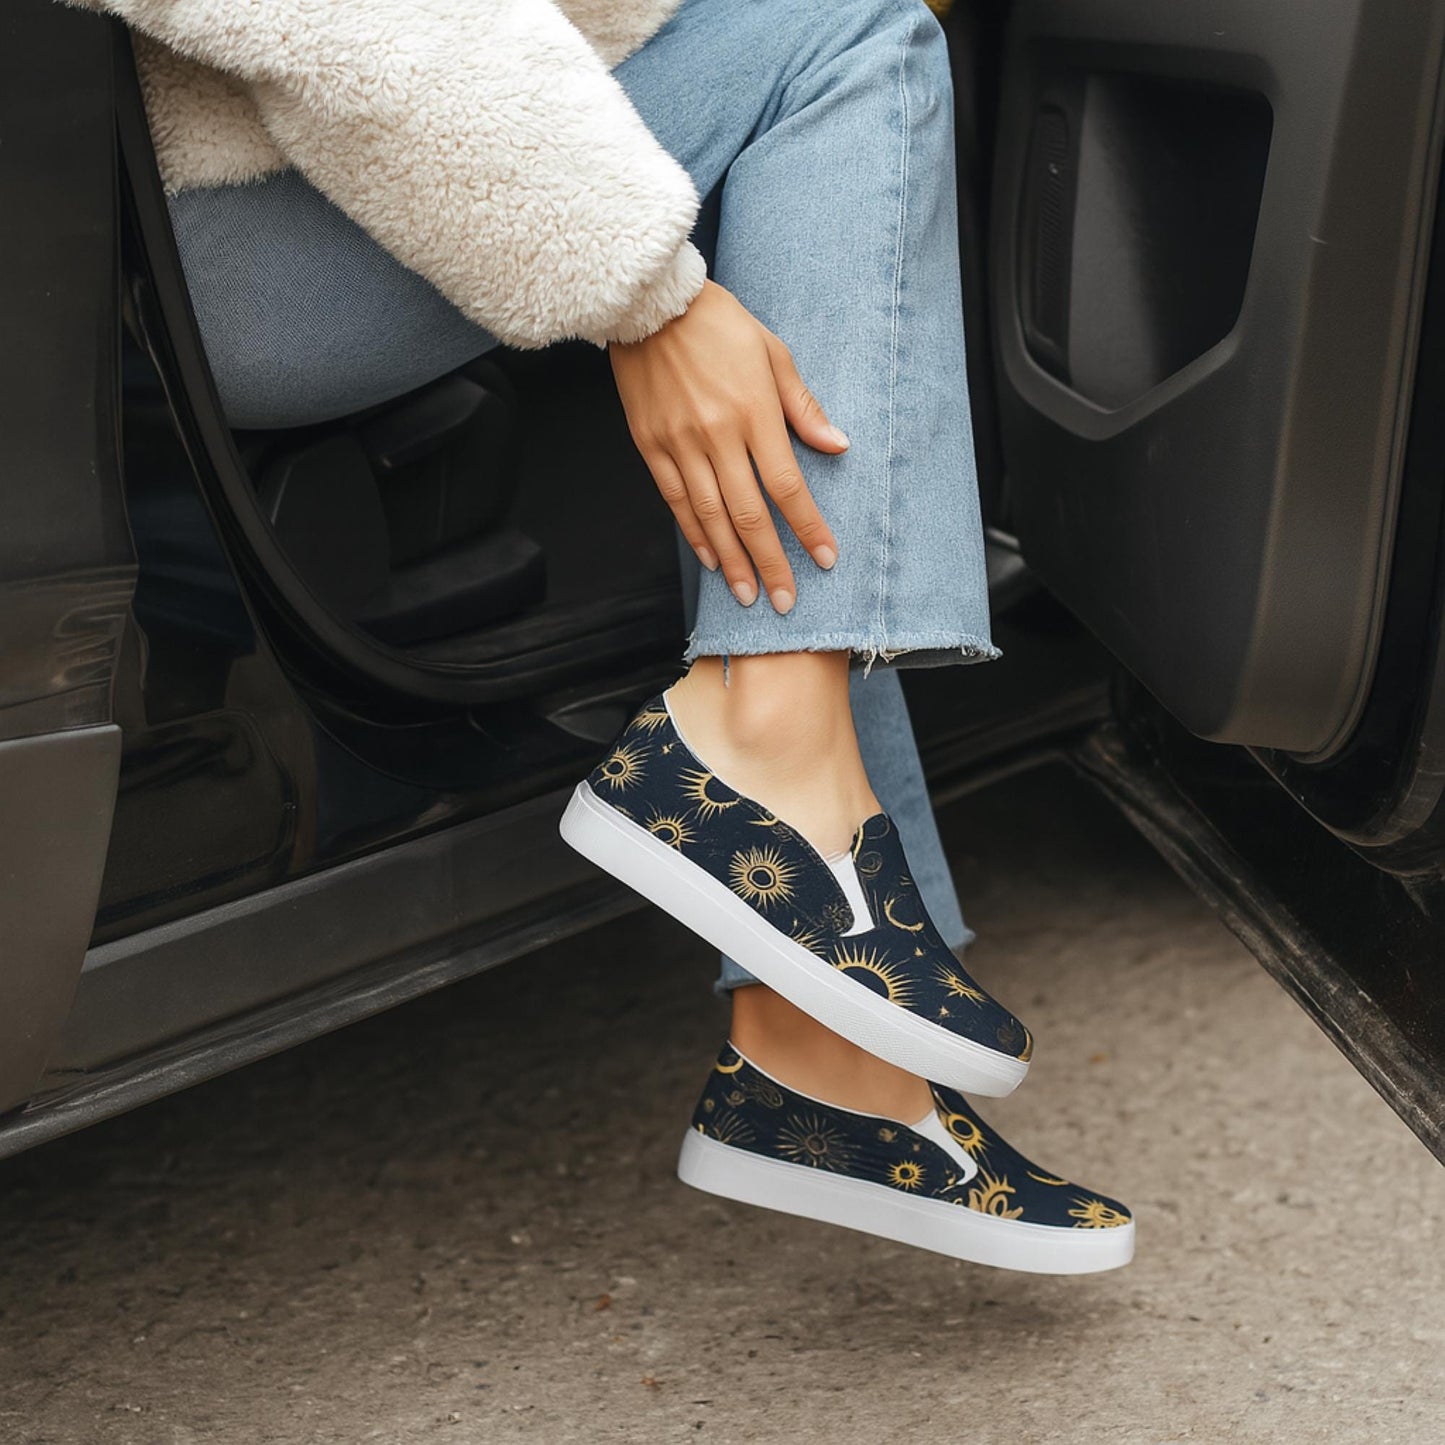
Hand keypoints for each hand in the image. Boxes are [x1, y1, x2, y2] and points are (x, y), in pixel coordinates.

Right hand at [608, 280, 845, 612]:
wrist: (649, 304)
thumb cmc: (717, 323)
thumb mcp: (772, 353)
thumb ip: (802, 407)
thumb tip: (837, 446)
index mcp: (754, 411)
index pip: (787, 484)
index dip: (808, 527)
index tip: (824, 559)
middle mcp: (717, 434)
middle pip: (749, 513)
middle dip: (771, 563)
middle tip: (785, 600)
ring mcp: (680, 443)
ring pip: (710, 517)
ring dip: (732, 561)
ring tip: (749, 595)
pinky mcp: (651, 445)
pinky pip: (676, 501)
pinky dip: (694, 535)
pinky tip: (711, 560)